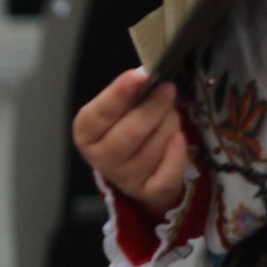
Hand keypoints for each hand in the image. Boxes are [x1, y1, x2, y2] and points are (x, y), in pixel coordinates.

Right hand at [72, 69, 188, 218]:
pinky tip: (179, 138)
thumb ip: (130, 93)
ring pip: (152, 149)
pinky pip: (165, 175)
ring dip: (168, 126)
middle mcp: (100, 158)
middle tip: (168, 90)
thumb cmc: (131, 125)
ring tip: (170, 116)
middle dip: (153, 108)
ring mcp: (123, 178)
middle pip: (129, 133)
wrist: (142, 165)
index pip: (98, 115)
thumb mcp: (125, 107)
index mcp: (87, 132)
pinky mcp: (147, 191)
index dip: (119, 94)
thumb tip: (144, 75)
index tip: (140, 75)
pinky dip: (176, 155)